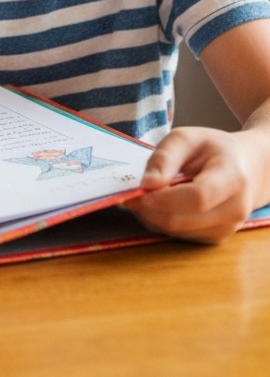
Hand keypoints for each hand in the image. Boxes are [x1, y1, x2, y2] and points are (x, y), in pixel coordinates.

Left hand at [123, 125, 269, 243]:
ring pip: (177, 231)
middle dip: (149, 209)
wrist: (247, 168)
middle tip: (129, 193)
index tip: (139, 191)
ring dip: (152, 216)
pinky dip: (161, 221)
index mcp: (232, 179)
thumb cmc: (213, 149)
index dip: (164, 199)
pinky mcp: (216, 238)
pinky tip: (158, 204)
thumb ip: (164, 158)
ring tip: (144, 194)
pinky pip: (180, 235)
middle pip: (183, 220)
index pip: (197, 198)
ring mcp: (227, 228)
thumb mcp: (187, 138)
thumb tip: (146, 184)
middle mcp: (235, 210)